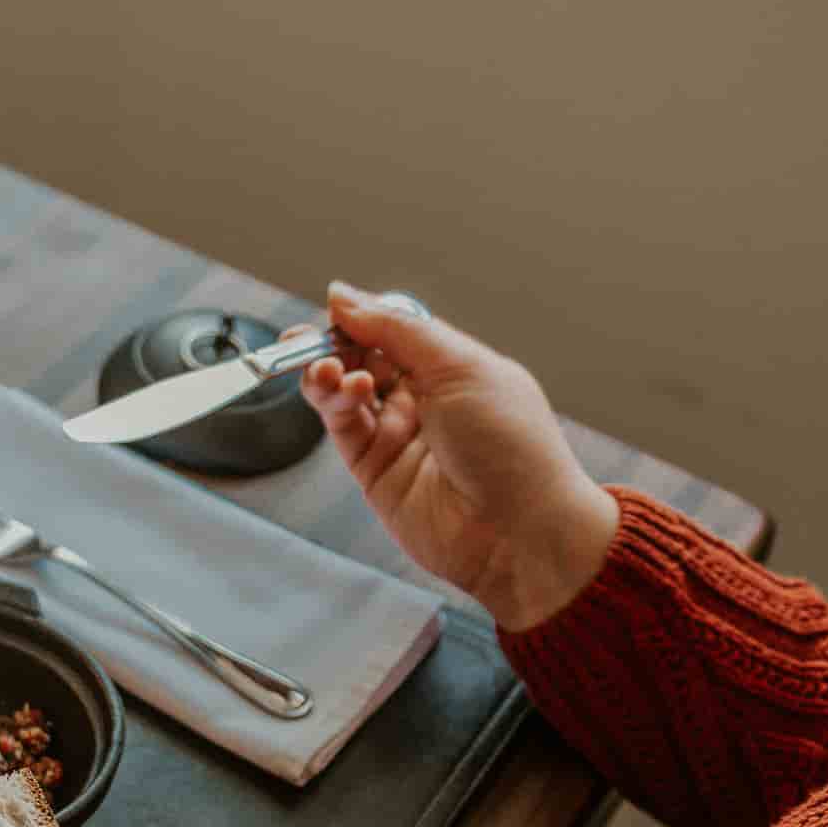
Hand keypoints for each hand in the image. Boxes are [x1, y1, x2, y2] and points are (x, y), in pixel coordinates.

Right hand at [299, 281, 618, 631]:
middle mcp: (423, 398)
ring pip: (344, 391)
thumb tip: (345, 295)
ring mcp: (398, 434)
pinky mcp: (375, 471)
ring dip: (328, 373)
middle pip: (362, 357)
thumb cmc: (512, 448)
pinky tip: (341, 388)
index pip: (394, 328)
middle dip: (333, 344)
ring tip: (326, 370)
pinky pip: (342, 427)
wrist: (518, 531)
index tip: (335, 307)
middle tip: (309, 338)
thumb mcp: (460, 365)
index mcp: (453, 365)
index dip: (363, 316)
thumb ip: (398, 329)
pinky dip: (333, 402)